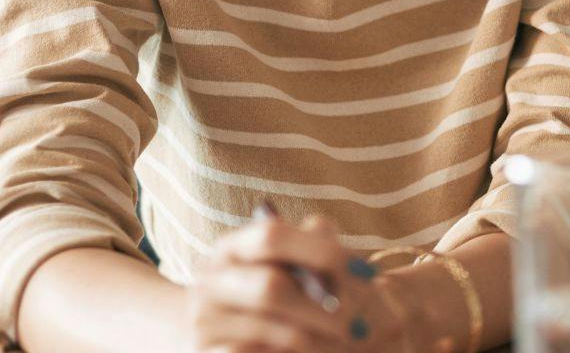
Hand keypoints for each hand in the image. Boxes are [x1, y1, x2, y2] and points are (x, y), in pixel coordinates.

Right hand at [186, 213, 420, 352]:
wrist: (224, 339)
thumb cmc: (272, 296)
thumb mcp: (292, 268)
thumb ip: (313, 247)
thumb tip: (324, 228)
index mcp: (233, 247)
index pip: (272, 236)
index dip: (321, 251)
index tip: (367, 274)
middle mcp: (210, 281)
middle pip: (271, 286)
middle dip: (322, 307)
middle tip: (360, 325)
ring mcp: (202, 321)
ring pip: (265, 328)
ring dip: (311, 338)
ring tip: (343, 342)